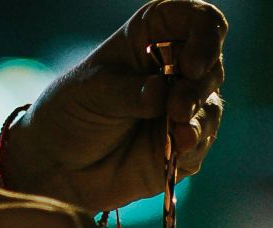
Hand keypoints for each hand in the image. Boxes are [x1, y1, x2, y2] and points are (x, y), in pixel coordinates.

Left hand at [0, 0, 227, 212]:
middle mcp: (175, 68)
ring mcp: (183, 107)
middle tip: (176, 106)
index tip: (190, 64)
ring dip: (198, 114)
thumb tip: (162, 92)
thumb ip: (129, 92)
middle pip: (211, 64)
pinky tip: (181, 145)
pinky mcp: (184, 144)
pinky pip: (203, 140)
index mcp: (154, 36)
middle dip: (198, 85)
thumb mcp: (94, 91)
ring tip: (177, 128)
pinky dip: (195, 141)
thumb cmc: (73, 111)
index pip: (199, 20)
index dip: (205, 36)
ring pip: (211, 103)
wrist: (60, 162)